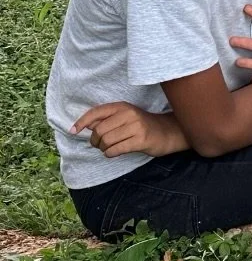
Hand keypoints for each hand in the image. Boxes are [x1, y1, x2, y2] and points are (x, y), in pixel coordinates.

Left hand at [71, 104, 188, 157]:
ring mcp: (136, 127)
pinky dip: (110, 153)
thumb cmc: (143, 126)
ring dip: (102, 148)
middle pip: (99, 130)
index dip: (81, 122)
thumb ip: (107, 119)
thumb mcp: (126, 117)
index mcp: (122, 106)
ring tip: (107, 149)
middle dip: (95, 140)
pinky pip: (116, 149)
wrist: (169, 132)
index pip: (96, 112)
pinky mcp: (141, 140)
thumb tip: (86, 125)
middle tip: (98, 144)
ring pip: (106, 141)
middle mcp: (128, 114)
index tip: (73, 131)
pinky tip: (113, 153)